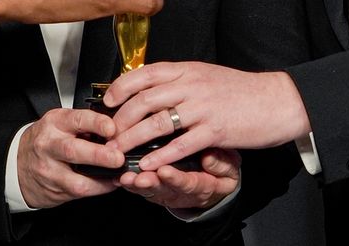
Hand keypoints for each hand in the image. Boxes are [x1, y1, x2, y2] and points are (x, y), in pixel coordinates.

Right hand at [17, 108, 124, 208]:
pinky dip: (98, 188)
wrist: (18, 164)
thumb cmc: (46, 140)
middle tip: (117, 157)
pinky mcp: (54, 190)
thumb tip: (116, 129)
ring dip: (101, 178)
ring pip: (75, 179)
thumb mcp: (60, 123)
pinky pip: (79, 192)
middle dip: (98, 155)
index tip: (112, 128)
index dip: (96, 123)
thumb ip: (84, 125)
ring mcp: (50, 170)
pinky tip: (109, 183)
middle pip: (73, 151)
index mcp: (54, 123)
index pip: (76, 120)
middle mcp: (49, 146)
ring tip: (118, 175)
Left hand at [103, 63, 309, 169]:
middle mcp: (192, 85)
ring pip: (157, 122)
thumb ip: (181, 80)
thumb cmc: (242, 90)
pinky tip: (147, 163)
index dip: (121, 87)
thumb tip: (151, 87)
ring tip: (118, 152)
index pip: (145, 73)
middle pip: (144, 100)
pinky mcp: (215, 129)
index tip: (108, 101)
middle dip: (120, 120)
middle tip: (108, 134)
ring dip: (132, 139)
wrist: (277, 100)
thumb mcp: (206, 75)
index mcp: (188, 70)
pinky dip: (160, 155)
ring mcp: (203, 107)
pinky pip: (181, 144)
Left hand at [119, 147, 240, 210]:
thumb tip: (208, 157)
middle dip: (151, 183)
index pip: (188, 182)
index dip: (176, 177)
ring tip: (125, 178)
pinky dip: (129, 183)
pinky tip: (118, 178)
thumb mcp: (229, 168)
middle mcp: (181, 190)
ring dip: (136, 184)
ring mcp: (167, 191)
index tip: (164, 171)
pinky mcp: (156, 188)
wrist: (214, 185)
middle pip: (164, 188)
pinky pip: (141, 187)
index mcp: (202, 185)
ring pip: (150, 189)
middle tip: (139, 178)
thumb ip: (221, 164)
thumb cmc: (220, 171)